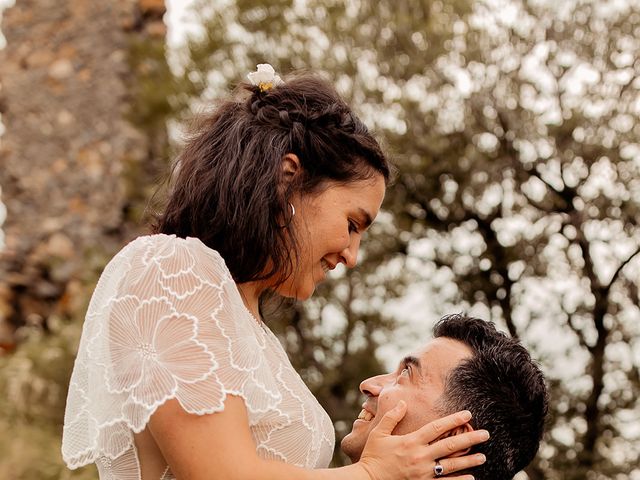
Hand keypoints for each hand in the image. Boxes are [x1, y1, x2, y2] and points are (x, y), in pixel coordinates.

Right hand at [356, 401, 488, 479]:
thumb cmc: (372, 456)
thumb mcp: (379, 433)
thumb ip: (391, 417)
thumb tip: (402, 402)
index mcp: (411, 441)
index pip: (436, 428)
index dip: (453, 419)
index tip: (467, 414)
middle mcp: (420, 457)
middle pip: (450, 445)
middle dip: (469, 439)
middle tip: (486, 434)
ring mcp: (423, 473)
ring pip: (451, 465)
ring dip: (469, 461)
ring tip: (483, 456)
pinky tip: (471, 477)